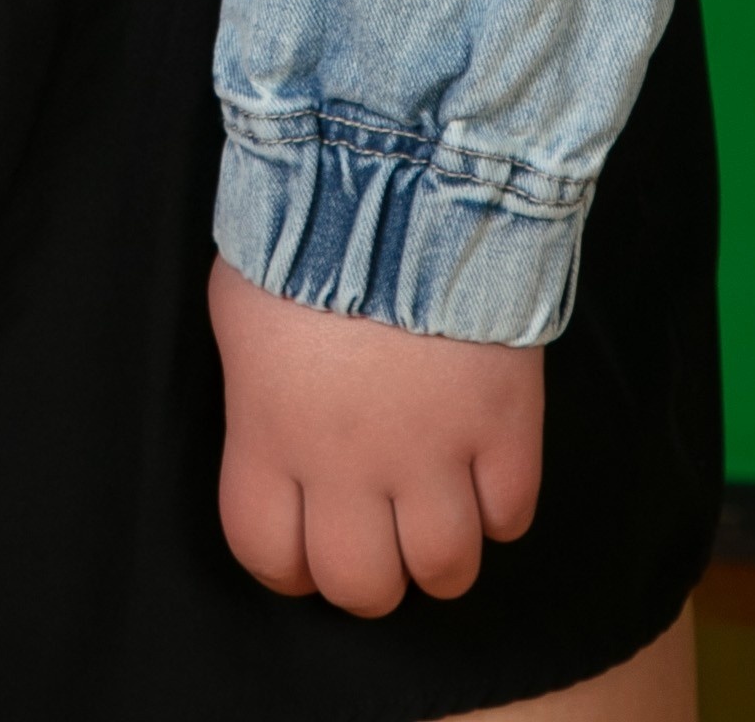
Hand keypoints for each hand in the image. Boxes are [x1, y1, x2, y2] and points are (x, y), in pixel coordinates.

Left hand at [210, 255, 542, 616]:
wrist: (400, 168)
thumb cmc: (305, 223)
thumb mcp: (241, 304)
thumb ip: (257, 387)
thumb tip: (272, 425)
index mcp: (271, 431)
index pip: (266, 552)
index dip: (287, 565)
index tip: (304, 549)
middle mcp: (348, 463)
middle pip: (363, 586)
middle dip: (372, 577)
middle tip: (381, 540)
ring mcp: (433, 449)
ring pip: (446, 570)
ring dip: (443, 557)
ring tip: (441, 517)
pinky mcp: (504, 424)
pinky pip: (513, 513)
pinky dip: (502, 506)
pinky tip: (487, 471)